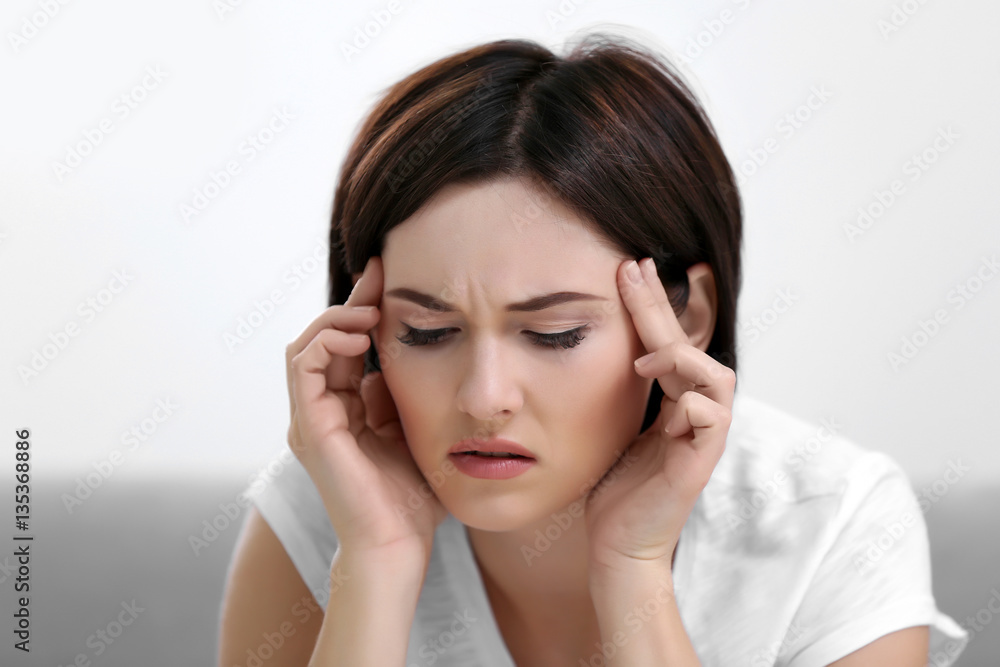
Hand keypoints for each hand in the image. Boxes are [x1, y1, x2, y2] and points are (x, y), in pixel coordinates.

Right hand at [285, 256, 447, 560]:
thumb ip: (405, 396)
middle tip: (382, 274)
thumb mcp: (416, 429)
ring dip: (338, 320)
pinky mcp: (309, 426)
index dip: (367, 310)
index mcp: (346, 411)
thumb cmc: (413, 497)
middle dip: (355, 303)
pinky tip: (363, 339)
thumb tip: (410, 355)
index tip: (392, 278)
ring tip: (372, 312)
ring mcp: (311, 419)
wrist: (398, 543)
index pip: (350, 348)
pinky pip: (303, 366)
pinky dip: (328, 342)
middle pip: (327, 339)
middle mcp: (322, 411)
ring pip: (306, 345)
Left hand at [585, 257, 734, 573]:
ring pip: (716, 377)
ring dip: (684, 358)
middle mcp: (693, 414)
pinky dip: (695, 404)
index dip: (650, 304)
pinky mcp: (699, 463)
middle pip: (689, 346)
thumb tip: (593, 349)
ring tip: (648, 359)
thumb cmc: (613, 490)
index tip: (628, 268)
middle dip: (662, 306)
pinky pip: (714, 419)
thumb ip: (617, 393)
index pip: (666, 342)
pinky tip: (671, 401)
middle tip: (636, 269)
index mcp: (672, 402)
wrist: (617, 545)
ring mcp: (701, 438)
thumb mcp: (609, 427)